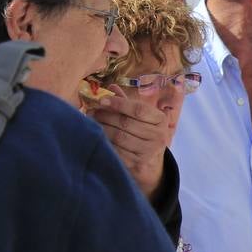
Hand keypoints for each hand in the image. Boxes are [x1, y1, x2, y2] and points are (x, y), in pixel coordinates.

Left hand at [91, 85, 167, 199]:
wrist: (151, 164)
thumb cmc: (144, 135)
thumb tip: (112, 87)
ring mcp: (148, 151)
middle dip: (106, 115)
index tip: (102, 100)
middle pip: (126, 122)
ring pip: (119, 136)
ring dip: (102, 128)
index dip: (119, 103)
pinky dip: (104, 142)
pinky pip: (116, 150)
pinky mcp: (137, 163)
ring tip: (92, 122)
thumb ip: (128, 103)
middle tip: (91, 111)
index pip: (138, 109)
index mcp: (160, 120)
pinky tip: (97, 136)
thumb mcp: (142, 118)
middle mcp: (158, 136)